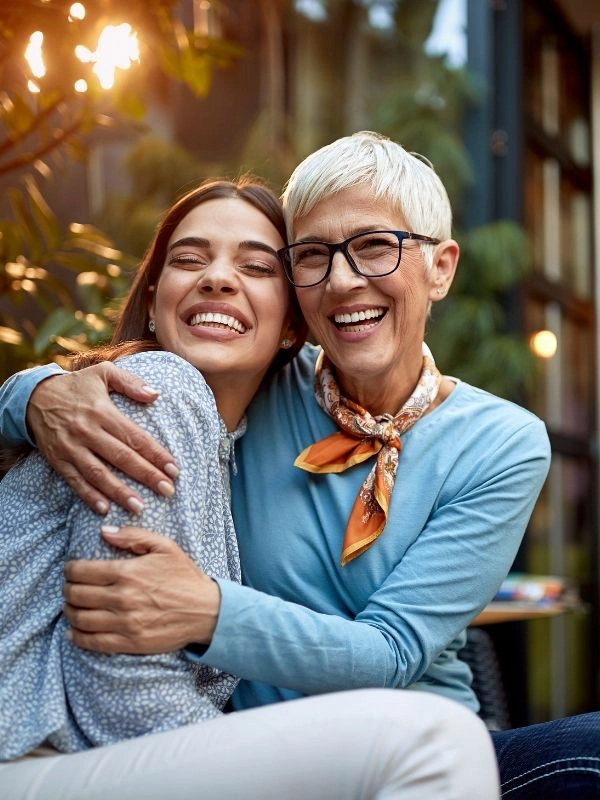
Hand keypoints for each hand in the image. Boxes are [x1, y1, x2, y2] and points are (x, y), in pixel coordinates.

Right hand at [27, 363, 179, 513]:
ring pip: (98, 473)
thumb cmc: (76, 386)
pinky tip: (104, 509)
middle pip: (121, 457)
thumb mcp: (103, 373)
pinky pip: (74, 481)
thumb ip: (131, 382)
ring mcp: (71, 447)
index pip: (135, 436)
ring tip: (139, 507)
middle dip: (146, 475)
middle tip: (168, 491)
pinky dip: (88, 496)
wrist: (33, 396)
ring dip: (119, 492)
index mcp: (102, 411)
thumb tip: (156, 395)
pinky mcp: (57, 459)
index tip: (174, 469)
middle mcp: (87, 431)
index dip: (156, 454)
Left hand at [63, 526, 220, 653]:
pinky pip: (92, 642)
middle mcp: (122, 598)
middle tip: (69, 587)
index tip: (70, 569)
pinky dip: (77, 637)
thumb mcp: (164, 547)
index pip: (81, 571)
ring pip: (80, 619)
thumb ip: (133, 536)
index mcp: (127, 572)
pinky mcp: (129, 642)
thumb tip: (104, 531)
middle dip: (67, 589)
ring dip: (69, 612)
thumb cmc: (185, 577)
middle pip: (76, 595)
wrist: (206, 611)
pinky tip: (74, 631)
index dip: (69, 570)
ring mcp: (125, 622)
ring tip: (71, 606)